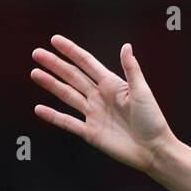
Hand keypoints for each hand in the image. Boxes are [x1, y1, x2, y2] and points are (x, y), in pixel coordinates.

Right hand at [31, 35, 174, 173]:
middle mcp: (100, 98)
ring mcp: (94, 115)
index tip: (55, 40)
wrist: (155, 150)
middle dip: (55, 65)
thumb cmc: (153, 121)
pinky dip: (53, 116)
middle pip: (73, 77)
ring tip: (35, 73)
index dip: (71, 51)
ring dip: (51, 84)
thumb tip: (126, 46)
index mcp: (112, 86)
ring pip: (67, 96)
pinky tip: (39, 109)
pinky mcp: (91, 133)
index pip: (87, 64)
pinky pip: (68, 123)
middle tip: (37, 54)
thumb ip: (131, 69)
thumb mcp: (142, 92)